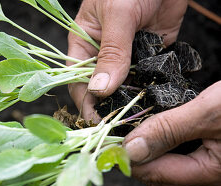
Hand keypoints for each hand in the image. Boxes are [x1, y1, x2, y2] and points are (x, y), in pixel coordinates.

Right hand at [68, 0, 187, 121]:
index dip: (85, 102)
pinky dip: (146, 91)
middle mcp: (102, 54)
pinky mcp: (147, 56)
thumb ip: (110, 52)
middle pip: (99, 88)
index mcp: (84, 43)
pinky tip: (151, 103)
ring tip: (135, 120)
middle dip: (106, 107)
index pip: (77, 80)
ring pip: (122, 87)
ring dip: (127, 102)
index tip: (96, 121)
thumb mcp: (117, 14)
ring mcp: (125, 57)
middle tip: (118, 126)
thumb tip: (100, 90)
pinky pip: (144, 78)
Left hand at [123, 81, 220, 185]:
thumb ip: (169, 130)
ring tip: (129, 126)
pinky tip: (154, 123)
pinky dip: (162, 137)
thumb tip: (131, 149)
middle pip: (158, 169)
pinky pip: (178, 148)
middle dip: (133, 152)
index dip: (126, 158)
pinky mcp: (210, 146)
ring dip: (146, 144)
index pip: (153, 173)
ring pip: (167, 159)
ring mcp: (209, 159)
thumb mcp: (208, 112)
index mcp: (209, 171)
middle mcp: (208, 171)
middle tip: (114, 130)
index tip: (106, 139)